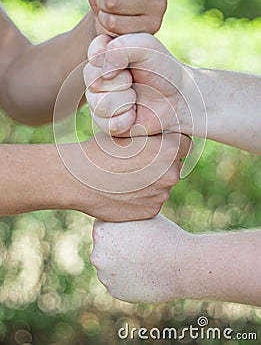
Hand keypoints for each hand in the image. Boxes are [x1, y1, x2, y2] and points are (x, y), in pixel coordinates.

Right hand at [72, 132, 190, 221]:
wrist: (79, 179)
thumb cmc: (101, 150)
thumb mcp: (129, 132)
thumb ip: (152, 136)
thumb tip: (162, 136)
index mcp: (170, 150)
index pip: (185, 144)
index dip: (171, 143)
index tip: (158, 144)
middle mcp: (171, 174)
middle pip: (175, 165)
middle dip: (162, 163)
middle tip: (137, 160)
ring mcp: (162, 195)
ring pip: (163, 184)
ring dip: (152, 180)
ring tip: (126, 176)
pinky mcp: (151, 212)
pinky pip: (152, 200)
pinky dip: (142, 196)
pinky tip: (124, 190)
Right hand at [85, 33, 189, 135]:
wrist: (179, 100)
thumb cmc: (164, 69)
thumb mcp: (147, 46)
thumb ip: (121, 47)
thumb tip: (104, 73)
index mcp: (106, 53)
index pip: (94, 53)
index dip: (111, 59)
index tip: (129, 62)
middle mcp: (98, 76)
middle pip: (93, 80)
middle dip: (121, 81)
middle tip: (135, 81)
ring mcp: (100, 100)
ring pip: (99, 104)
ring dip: (125, 101)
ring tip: (136, 98)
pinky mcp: (106, 122)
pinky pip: (106, 124)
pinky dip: (125, 120)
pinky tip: (135, 114)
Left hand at [90, 214, 188, 302]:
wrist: (180, 264)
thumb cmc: (164, 234)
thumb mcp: (140, 214)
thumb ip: (124, 214)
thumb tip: (120, 209)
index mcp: (101, 231)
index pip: (103, 224)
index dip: (119, 226)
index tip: (132, 229)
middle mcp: (97, 254)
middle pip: (104, 247)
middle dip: (117, 245)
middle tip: (139, 245)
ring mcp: (105, 275)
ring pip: (110, 266)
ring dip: (121, 263)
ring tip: (144, 259)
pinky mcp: (115, 292)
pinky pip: (119, 282)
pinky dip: (128, 279)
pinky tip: (144, 273)